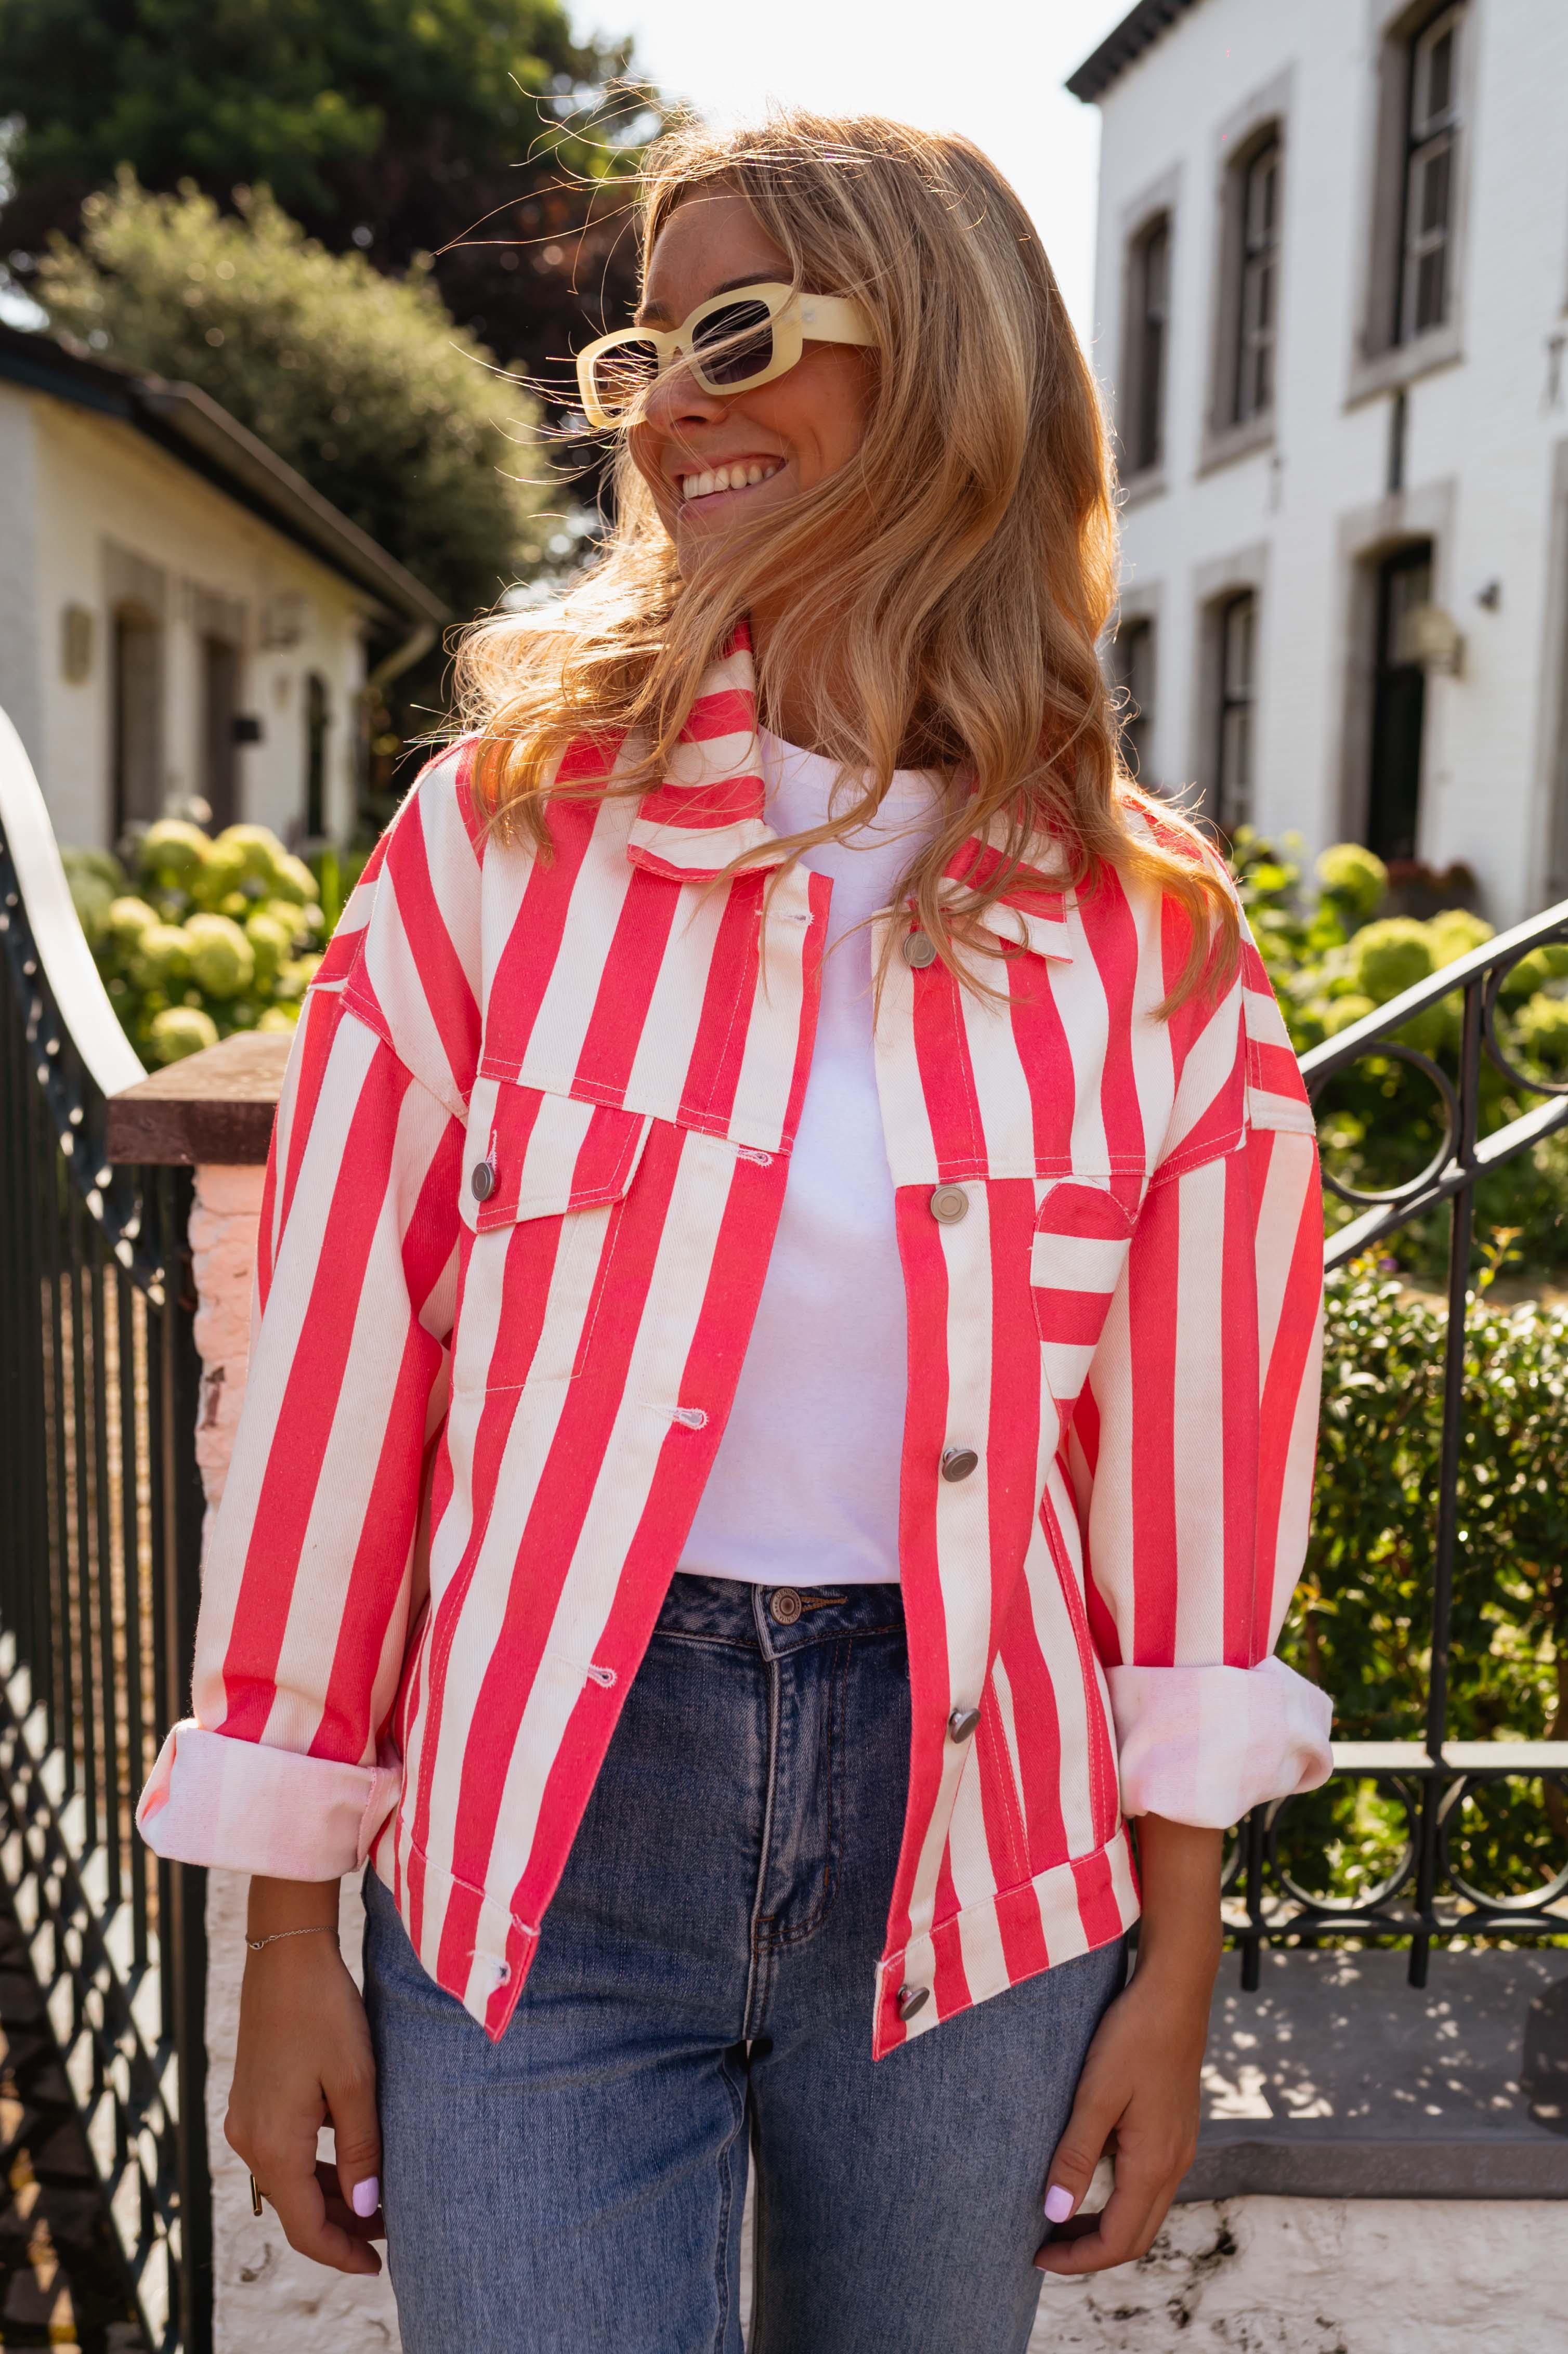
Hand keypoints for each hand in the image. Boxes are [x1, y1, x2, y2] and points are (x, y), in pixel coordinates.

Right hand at [225, 1880, 384, 2276]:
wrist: (286, 1954)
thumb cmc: (325, 2013)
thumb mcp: (356, 2082)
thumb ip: (361, 2149)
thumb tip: (367, 2208)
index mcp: (273, 2145)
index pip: (306, 2226)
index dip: (343, 2252)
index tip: (380, 2266)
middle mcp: (250, 2140)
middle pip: (296, 2207)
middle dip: (343, 2226)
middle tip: (393, 2232)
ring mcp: (247, 2119)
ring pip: (291, 2179)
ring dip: (331, 2195)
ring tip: (380, 2199)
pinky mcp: (253, 2099)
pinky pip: (284, 2151)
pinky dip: (316, 2166)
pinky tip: (351, 2160)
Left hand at [1036, 1816, 1221, 2275]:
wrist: (1176, 1990)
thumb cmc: (1133, 2035)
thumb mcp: (1095, 2095)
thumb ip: (1075, 2157)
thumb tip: (1055, 2217)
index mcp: (1154, 2163)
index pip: (1119, 2240)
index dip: (1077, 2259)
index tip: (1037, 2258)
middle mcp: (1174, 2163)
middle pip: (1136, 2235)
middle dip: (1090, 2251)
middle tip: (1043, 2247)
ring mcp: (1179, 2146)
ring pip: (1144, 2210)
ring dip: (1104, 2224)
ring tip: (1057, 2217)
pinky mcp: (1176, 2127)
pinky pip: (1147, 2181)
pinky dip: (1118, 2196)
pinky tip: (1086, 2171)